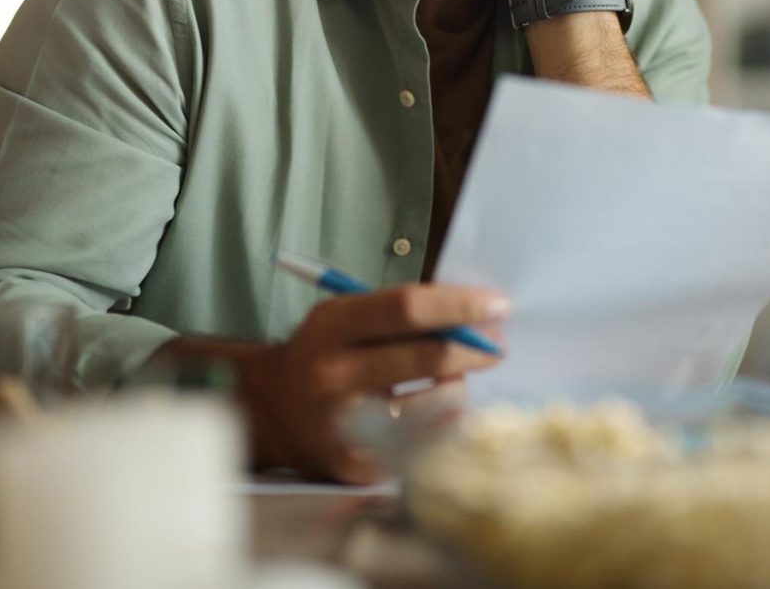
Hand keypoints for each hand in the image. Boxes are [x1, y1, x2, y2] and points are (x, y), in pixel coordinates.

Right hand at [240, 284, 506, 482]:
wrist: (271, 413)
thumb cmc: (323, 354)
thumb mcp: (343, 317)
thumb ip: (397, 313)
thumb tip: (470, 313)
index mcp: (332, 327)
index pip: (407, 308)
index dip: (458, 305)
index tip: (498, 304)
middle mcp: (335, 375)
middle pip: (429, 356)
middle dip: (476, 347)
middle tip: (497, 343)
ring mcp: (348, 424)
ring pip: (438, 403)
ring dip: (460, 384)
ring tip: (454, 375)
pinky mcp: (360, 464)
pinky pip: (426, 440)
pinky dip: (443, 421)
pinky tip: (437, 410)